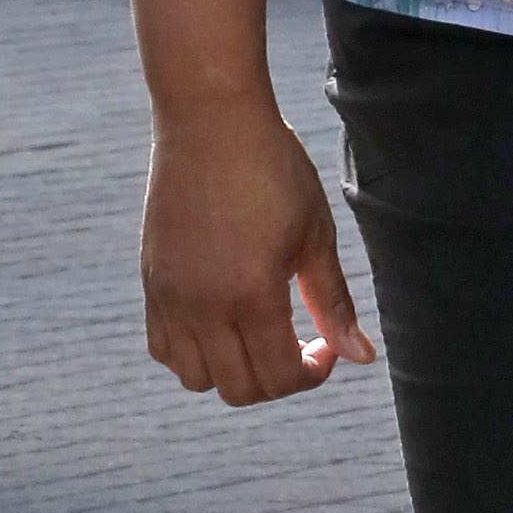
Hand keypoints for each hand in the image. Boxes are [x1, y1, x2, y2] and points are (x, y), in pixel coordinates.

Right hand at [140, 93, 376, 404]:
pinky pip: (162, 348)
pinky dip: (193, 353)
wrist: (209, 121)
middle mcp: (202, 306)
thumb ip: (333, 303)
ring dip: (232, 372)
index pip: (280, 376)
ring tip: (257, 334)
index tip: (327, 342)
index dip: (313, 373)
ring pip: (195, 378)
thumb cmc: (272, 169)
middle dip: (278, 379)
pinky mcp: (151, 282)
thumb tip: (362, 357)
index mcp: (250, 296)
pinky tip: (220, 320)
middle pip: (239, 390)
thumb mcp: (314, 235)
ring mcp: (169, 297)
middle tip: (299, 341)